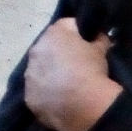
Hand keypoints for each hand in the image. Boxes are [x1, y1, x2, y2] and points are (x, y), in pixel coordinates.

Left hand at [23, 16, 121, 130]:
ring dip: (51, 74)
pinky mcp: (29, 96)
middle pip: (48, 48)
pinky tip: (62, 101)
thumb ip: (99, 40)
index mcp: (55, 34)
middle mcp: (36, 50)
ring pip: (40, 70)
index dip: (79, 34)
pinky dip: (47, 94)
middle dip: (60, 54)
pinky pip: (38, 91)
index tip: (89, 44)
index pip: (67, 25)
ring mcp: (30, 74)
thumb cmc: (92, 71)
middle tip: (78, 66)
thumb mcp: (102, 51)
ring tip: (69, 86)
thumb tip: (99, 38)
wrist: (83, 104)